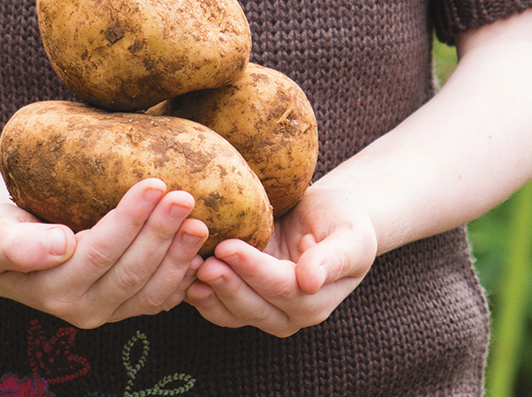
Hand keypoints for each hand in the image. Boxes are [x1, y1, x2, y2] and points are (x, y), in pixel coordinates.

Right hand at [0, 179, 207, 327]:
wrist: (1, 254)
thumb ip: (19, 244)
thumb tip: (60, 245)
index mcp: (54, 288)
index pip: (101, 251)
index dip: (131, 219)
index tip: (155, 183)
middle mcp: (82, 309)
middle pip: (132, 271)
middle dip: (163, 233)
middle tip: (186, 195)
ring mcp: (105, 312)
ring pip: (151, 291)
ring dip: (179, 257)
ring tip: (199, 222)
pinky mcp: (122, 307)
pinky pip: (158, 299)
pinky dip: (182, 279)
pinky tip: (199, 253)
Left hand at [184, 186, 376, 335]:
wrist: (328, 219)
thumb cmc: (344, 221)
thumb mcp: (349, 234)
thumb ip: (333, 258)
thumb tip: (311, 281)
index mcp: (315, 299)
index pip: (280, 288)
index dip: (252, 270)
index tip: (228, 246)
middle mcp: (289, 313)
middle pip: (252, 306)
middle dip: (226, 284)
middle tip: (201, 261)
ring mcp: (264, 308)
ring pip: (231, 312)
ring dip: (208, 292)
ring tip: (185, 265)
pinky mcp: (244, 295)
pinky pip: (219, 304)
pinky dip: (201, 291)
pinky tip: (182, 270)